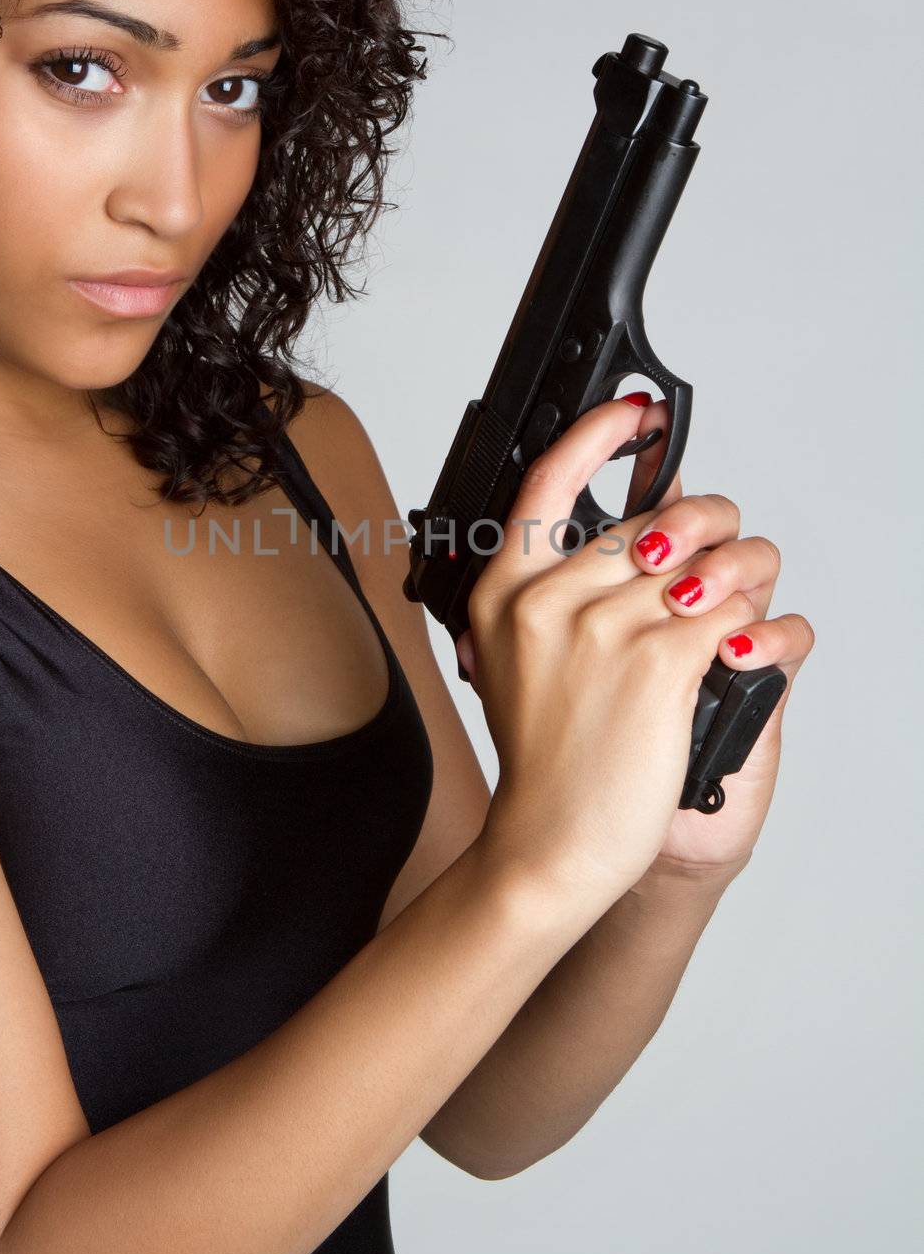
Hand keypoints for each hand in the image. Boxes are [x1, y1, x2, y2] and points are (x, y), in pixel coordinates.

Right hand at [458, 394, 814, 897]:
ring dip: (737, 586)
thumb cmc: (545, 760)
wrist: (551, 842)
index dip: (598, 433)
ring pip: (706, 564)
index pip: (548, 481)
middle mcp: (549, 599)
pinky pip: (731, 611)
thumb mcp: (521, 661)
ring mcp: (603, 627)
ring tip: (731, 615)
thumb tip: (636, 533)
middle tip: (724, 558)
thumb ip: (559, 593)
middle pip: (655, 522)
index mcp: (505, 592)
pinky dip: (748, 628)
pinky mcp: (659, 663)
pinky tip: (734, 652)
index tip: (636, 411)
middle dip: (709, 537)